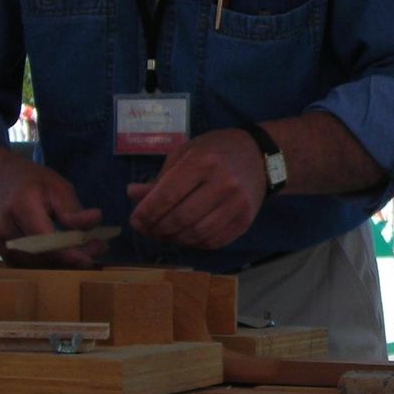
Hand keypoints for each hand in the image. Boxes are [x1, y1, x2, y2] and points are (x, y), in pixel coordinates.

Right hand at [0, 159, 106, 267]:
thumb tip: (95, 220)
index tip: (95, 251)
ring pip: (38, 265)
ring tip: (90, 250)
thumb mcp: (57, 186)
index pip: (44, 239)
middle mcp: (6, 230)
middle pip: (42, 255)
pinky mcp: (4, 255)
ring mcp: (2, 245)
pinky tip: (71, 254)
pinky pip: (32, 266)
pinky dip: (54, 263)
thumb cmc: (31, 182)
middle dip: (74, 257)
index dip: (69, 251)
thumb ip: (73, 208)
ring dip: (66, 262)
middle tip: (100, 248)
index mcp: (20, 207)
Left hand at [127, 128, 265, 249]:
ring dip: (173, 238)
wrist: (260, 156)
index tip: (135, 220)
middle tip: (146, 229)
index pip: (167, 195)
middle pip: (180, 218)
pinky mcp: (246, 220)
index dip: (147, 212)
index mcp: (203, 162)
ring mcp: (237, 204)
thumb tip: (133, 195)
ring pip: (196, 234)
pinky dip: (194, 243)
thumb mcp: (186, 153)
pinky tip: (185, 236)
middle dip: (157, 229)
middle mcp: (223, 183)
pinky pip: (214, 241)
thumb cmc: (217, 150)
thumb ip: (161, 177)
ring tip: (163, 233)